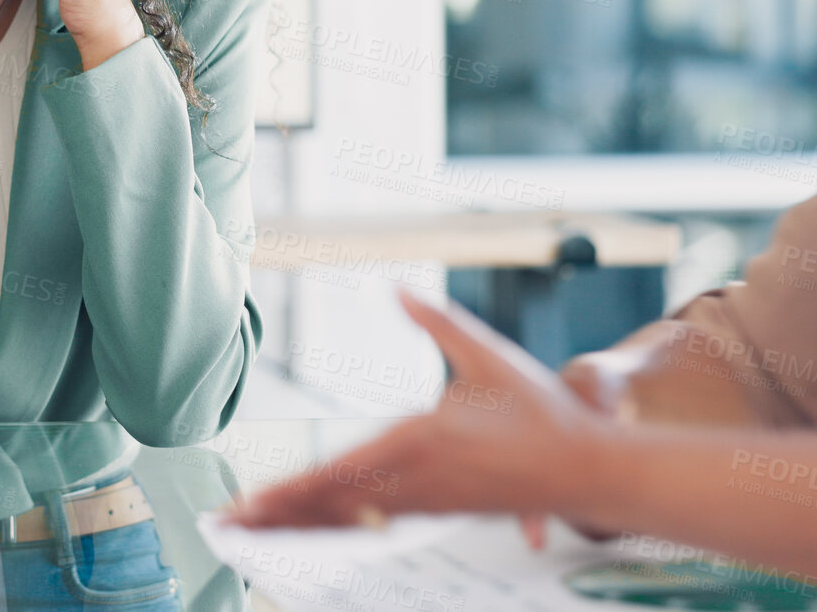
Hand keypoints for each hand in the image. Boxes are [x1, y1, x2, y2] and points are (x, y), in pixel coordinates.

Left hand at [230, 290, 612, 532]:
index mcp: (420, 439)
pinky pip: (376, 524)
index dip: (292, 491)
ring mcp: (426, 502)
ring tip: (252, 528)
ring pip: (349, 520)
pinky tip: (312, 524)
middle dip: (276, 516)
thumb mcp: (488, 355)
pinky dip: (336, 524)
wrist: (591, 469)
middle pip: (332, 506)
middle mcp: (416, 479)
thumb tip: (397, 287)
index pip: (341, 473)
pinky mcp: (438, 510)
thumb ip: (438, 321)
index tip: (252, 501)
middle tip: (226, 525)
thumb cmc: (542, 411)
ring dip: (298, 524)